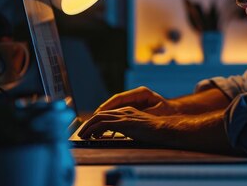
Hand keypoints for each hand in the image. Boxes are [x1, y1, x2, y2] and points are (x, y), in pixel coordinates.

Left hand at [78, 106, 232, 153]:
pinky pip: (102, 124)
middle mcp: (125, 111)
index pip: (109, 114)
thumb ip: (131, 129)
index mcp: (129, 111)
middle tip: (82, 132)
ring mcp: (123, 115)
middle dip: (90, 123)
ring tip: (82, 135)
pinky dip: (93, 128)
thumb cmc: (156, 131)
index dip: (98, 121)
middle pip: (102, 114)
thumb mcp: (141, 128)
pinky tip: (89, 135)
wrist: (164, 129)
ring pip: (99, 118)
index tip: (90, 129)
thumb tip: (123, 134)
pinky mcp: (122, 122)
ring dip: (88, 126)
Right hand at [96, 86, 177, 115]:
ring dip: (107, 114)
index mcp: (141, 93)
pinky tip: (106, 124)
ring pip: (117, 106)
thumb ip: (144, 115)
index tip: (99, 113)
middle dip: (104, 110)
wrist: (175, 112)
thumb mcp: (157, 112)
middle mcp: (136, 95)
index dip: (108, 105)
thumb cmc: (168, 112)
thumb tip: (131, 118)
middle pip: (116, 101)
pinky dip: (114, 117)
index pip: (120, 97)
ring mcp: (135, 100)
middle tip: (93, 119)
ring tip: (96, 122)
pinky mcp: (135, 106)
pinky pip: (121, 111)